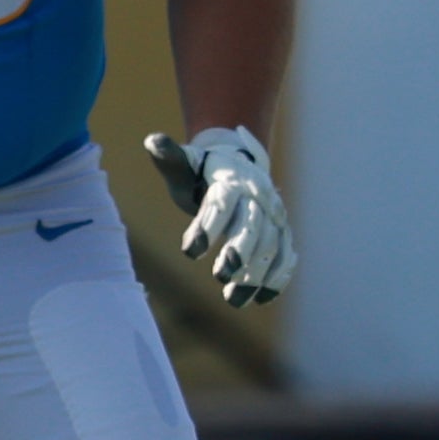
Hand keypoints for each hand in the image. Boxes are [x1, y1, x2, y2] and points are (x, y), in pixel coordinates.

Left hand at [143, 125, 295, 306]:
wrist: (235, 163)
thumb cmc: (200, 170)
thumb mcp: (183, 164)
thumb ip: (169, 158)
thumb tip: (152, 140)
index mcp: (231, 180)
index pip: (221, 203)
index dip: (207, 226)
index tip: (188, 251)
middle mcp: (258, 198)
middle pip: (253, 226)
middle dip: (240, 250)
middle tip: (221, 274)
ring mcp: (273, 217)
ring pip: (272, 246)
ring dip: (255, 274)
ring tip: (232, 299)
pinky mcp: (281, 233)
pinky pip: (286, 256)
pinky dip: (278, 278)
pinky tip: (261, 299)